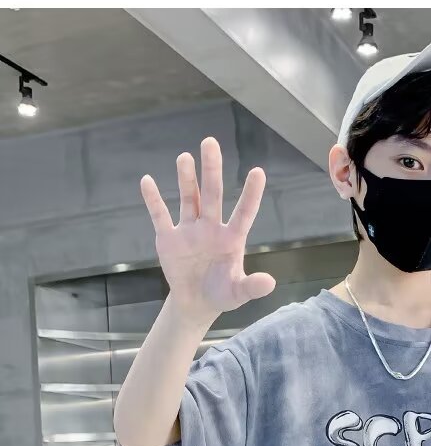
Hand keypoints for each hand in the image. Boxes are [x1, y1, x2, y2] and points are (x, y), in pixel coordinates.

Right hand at [140, 136, 275, 322]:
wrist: (196, 303)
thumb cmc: (222, 294)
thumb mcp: (238, 294)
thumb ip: (252, 287)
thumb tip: (270, 283)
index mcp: (231, 239)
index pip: (244, 213)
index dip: (251, 194)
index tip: (258, 172)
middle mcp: (211, 228)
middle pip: (212, 195)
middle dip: (211, 170)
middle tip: (210, 142)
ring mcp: (189, 231)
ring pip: (189, 199)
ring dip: (186, 179)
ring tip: (185, 157)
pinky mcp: (169, 239)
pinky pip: (160, 216)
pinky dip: (153, 200)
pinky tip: (147, 181)